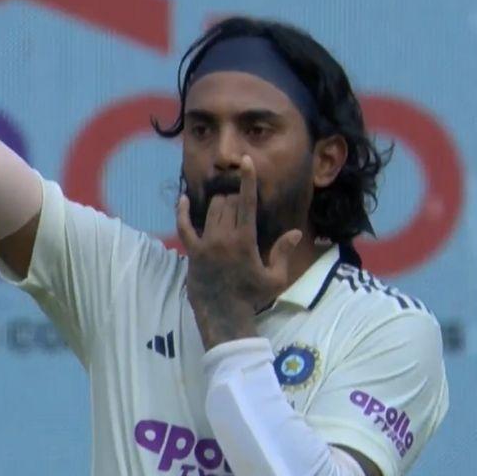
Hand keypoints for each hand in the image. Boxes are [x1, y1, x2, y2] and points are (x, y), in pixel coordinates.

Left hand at [175, 156, 303, 348]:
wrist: (223, 314)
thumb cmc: (251, 297)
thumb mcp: (274, 277)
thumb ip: (282, 252)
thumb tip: (295, 232)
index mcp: (245, 241)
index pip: (246, 203)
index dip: (247, 180)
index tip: (245, 161)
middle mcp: (223, 238)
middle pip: (227, 203)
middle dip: (235, 199)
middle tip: (241, 209)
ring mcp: (205, 243)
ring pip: (210, 211)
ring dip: (219, 205)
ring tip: (226, 211)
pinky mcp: (192, 251)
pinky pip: (184, 226)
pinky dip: (182, 211)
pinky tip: (182, 199)